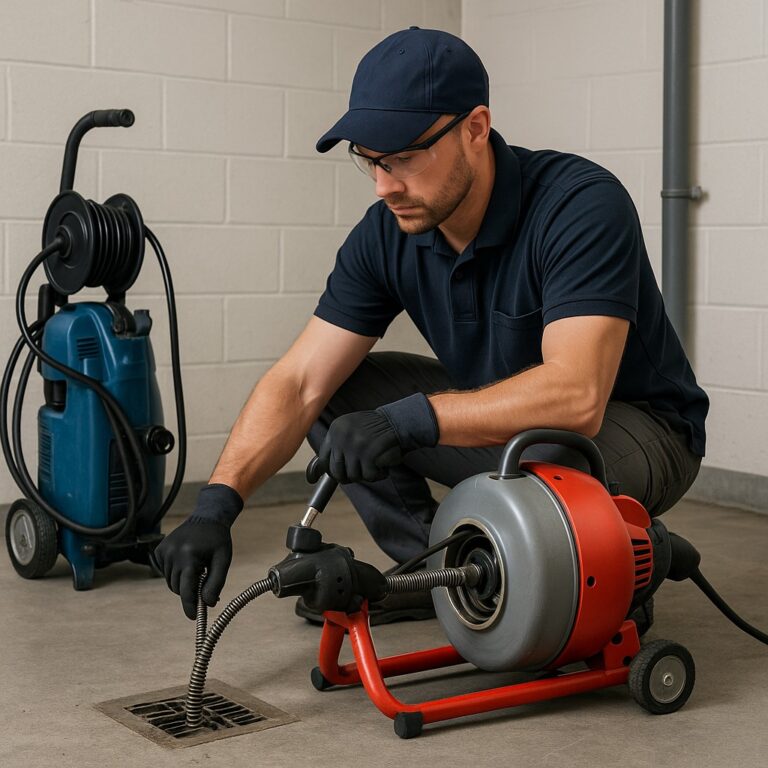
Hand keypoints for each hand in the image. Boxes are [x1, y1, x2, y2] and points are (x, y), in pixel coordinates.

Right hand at [153, 483, 242, 618]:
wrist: (206, 518)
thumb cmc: (217, 540)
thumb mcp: (223, 560)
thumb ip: (216, 582)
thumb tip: (209, 604)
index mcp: (189, 555)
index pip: (186, 588)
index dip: (190, 605)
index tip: (194, 618)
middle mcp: (172, 553)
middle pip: (178, 588)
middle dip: (190, 590)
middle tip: (204, 580)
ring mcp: (163, 551)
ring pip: (171, 582)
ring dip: (183, 582)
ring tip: (197, 567)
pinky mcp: (159, 550)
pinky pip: (166, 573)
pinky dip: (176, 573)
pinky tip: (187, 561)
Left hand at [316, 393, 439, 483]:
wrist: (400, 421)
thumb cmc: (377, 430)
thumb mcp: (352, 431)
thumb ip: (338, 447)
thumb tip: (316, 474)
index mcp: (336, 429)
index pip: (323, 457)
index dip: (325, 471)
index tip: (319, 479)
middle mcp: (342, 436)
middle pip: (336, 471)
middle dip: (348, 476)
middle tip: (361, 473)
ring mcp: (354, 445)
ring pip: (353, 475)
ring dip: (366, 475)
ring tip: (376, 464)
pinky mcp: (368, 454)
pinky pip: (369, 475)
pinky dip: (378, 474)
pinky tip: (383, 465)